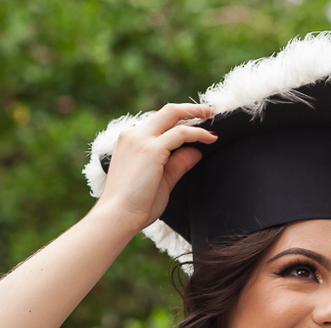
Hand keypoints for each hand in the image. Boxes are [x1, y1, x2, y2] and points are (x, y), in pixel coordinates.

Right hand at [95, 102, 217, 233]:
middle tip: (210, 111)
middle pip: (167, 111)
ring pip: (173, 115)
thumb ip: (177, 164)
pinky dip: (198, 133)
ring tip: (213, 119)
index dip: (180, 120)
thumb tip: (196, 152)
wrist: (118, 216)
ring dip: (196, 114)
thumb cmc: (135, 204)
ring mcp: (141, 139)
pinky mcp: (151, 149)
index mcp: (130, 140)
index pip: (159, 122)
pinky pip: (181, 133)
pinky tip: (211, 138)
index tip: (197, 122)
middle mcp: (133, 134)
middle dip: (191, 109)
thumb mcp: (161, 180)